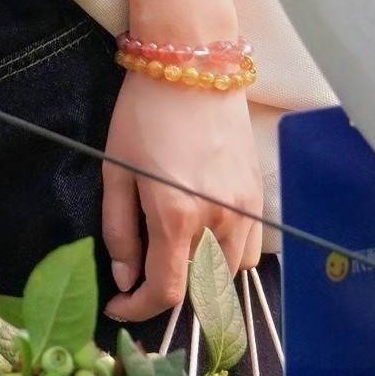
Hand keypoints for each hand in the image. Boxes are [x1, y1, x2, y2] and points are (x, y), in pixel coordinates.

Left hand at [100, 70, 268, 320]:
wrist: (193, 65)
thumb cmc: (144, 113)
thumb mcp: (116, 170)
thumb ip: (120, 231)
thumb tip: (125, 278)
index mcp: (176, 215)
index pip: (166, 291)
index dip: (140, 309)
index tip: (119, 307)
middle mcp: (218, 220)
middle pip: (201, 290)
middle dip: (169, 295)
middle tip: (141, 282)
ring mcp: (245, 211)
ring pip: (230, 275)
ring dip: (201, 281)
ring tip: (171, 260)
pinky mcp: (258, 198)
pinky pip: (248, 249)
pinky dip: (226, 259)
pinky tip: (202, 240)